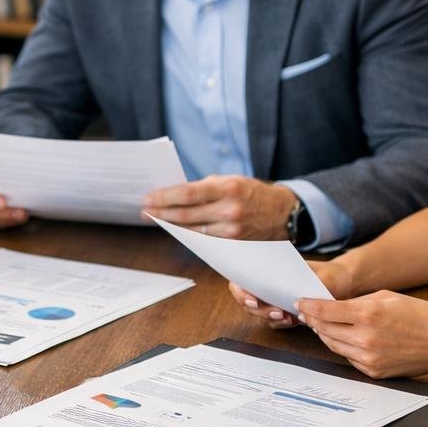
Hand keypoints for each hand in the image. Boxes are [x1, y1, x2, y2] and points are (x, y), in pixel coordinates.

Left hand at [142, 175, 297, 239]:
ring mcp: (232, 231)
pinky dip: (187, 236)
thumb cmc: (251, 193)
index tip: (148, 198)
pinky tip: (175, 231)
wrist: (282, 213)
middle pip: (186, 215)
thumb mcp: (230, 180)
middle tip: (144, 211)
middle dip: (161, 213)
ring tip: (155, 220)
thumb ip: (203, 188)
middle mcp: (230, 211)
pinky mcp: (233, 246)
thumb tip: (172, 194)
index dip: (165, 197)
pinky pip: (203, 242)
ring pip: (191, 231)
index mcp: (228, 188)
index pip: (188, 194)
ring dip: (170, 226)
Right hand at [229, 258, 355, 328]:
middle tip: (274, 311)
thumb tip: (298, 292)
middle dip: (258, 309)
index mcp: (266, 270)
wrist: (342, 282)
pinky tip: (291, 320)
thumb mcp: (322, 274)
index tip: (252, 298)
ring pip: (261, 314)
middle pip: (249, 302)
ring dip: (269, 317)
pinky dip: (282, 322)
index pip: (240, 281)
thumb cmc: (329, 273)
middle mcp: (267, 286)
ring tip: (283, 316)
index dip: (240, 292)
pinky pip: (276, 321)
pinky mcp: (285, 313)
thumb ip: (309, 283)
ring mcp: (275, 301)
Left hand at [295, 291, 427, 378]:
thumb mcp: (386, 297)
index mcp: (368, 315)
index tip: (299, 302)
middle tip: (306, 313)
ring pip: (333, 345)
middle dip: (312, 320)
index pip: (325, 311)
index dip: (308, 306)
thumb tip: (332, 305)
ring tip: (320, 324)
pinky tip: (342, 338)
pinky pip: (348, 357)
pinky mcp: (373, 371)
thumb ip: (357, 302)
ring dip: (324, 334)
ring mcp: (369, 358)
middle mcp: (365, 339)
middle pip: (324, 330)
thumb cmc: (419, 315)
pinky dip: (342, 346)